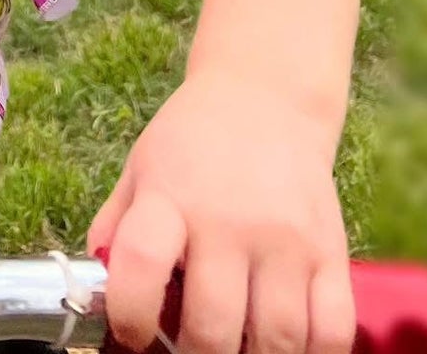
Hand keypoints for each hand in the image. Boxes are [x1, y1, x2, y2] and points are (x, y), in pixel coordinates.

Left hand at [89, 74, 354, 353]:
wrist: (266, 97)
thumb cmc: (194, 143)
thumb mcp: (141, 168)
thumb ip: (117, 228)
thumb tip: (95, 292)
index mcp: (171, 198)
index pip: (140, 265)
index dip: (130, 316)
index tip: (134, 334)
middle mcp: (230, 221)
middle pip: (213, 326)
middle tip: (191, 347)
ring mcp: (287, 240)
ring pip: (276, 339)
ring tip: (238, 346)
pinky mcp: (332, 252)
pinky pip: (332, 331)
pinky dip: (311, 353)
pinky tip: (286, 344)